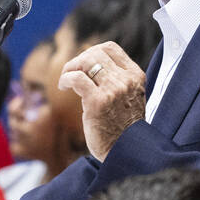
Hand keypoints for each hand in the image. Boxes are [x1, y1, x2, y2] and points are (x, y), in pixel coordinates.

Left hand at [58, 41, 146, 162]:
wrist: (126, 151)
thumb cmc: (124, 126)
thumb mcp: (130, 96)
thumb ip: (118, 79)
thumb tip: (91, 61)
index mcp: (135, 76)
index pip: (111, 48)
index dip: (92, 52)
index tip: (84, 65)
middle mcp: (126, 81)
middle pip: (95, 53)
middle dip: (78, 60)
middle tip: (71, 73)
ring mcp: (113, 90)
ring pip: (86, 61)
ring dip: (70, 68)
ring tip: (66, 80)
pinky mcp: (97, 102)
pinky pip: (76, 78)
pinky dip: (66, 79)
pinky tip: (64, 87)